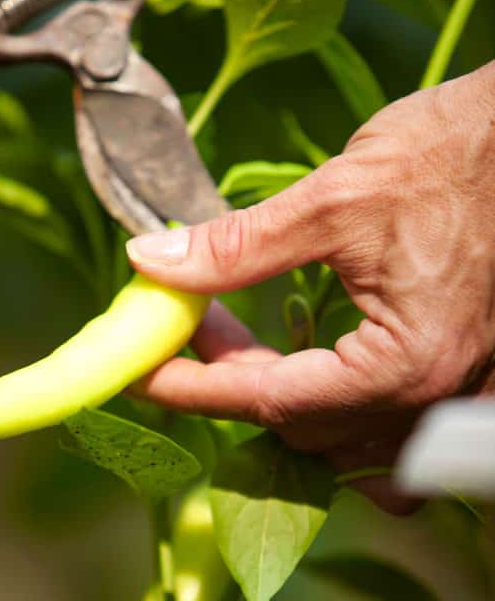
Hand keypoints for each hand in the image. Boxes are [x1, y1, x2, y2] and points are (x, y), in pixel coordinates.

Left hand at [126, 64, 494, 513]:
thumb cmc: (458, 155)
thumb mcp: (335, 199)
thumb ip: (238, 247)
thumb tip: (154, 262)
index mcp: (404, 366)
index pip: (268, 399)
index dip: (191, 387)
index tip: (139, 374)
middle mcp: (435, 404)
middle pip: (303, 426)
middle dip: (232, 381)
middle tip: (188, 328)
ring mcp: (459, 404)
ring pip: (346, 445)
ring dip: (284, 403)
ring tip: (242, 345)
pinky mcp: (471, 387)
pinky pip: (397, 445)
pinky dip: (349, 427)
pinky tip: (321, 385)